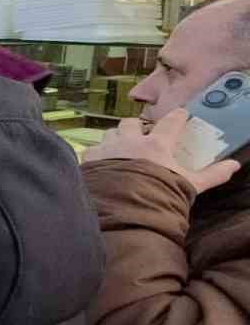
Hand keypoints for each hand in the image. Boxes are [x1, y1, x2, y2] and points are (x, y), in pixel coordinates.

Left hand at [84, 109, 240, 193]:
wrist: (124, 211)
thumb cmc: (161, 195)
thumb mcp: (190, 186)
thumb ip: (212, 174)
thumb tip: (234, 165)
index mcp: (156, 145)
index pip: (169, 123)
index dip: (177, 116)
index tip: (180, 113)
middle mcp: (129, 141)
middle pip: (130, 123)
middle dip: (135, 126)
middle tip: (140, 135)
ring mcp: (106, 149)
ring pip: (109, 134)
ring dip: (115, 138)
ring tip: (118, 148)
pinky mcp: (89, 161)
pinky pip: (91, 150)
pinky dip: (96, 154)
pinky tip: (99, 163)